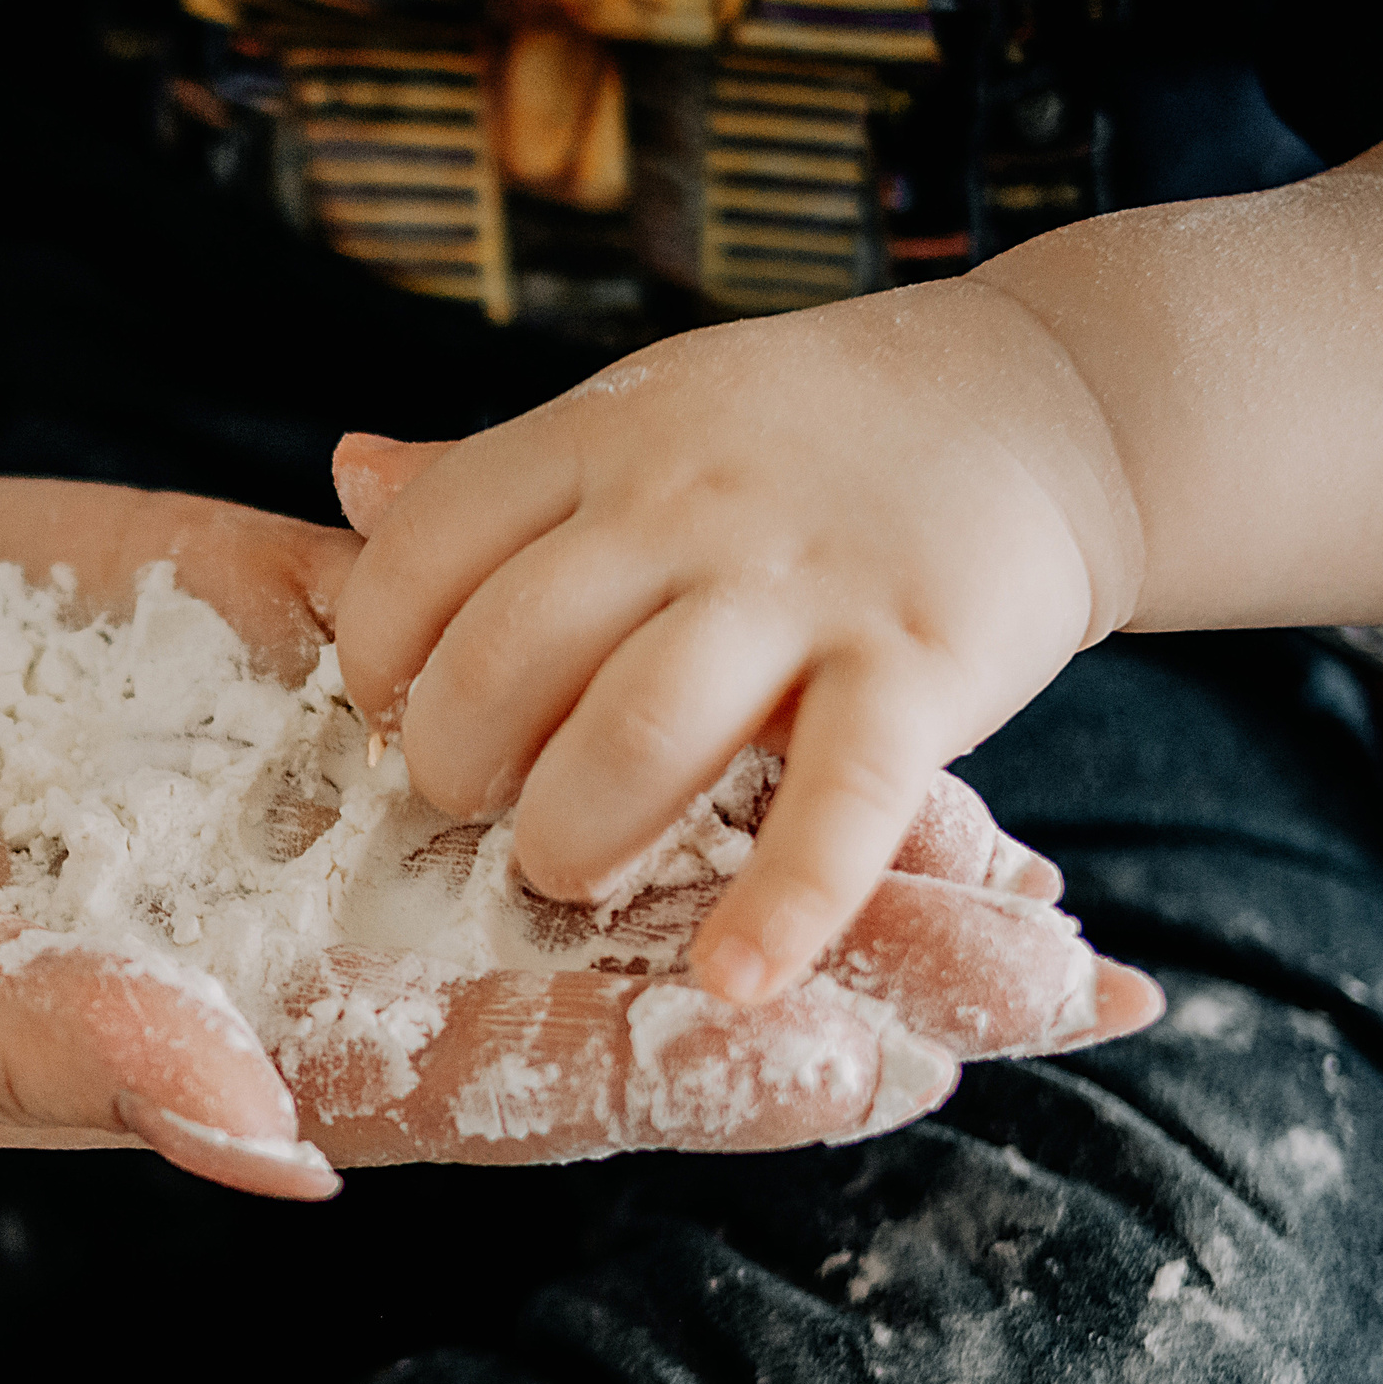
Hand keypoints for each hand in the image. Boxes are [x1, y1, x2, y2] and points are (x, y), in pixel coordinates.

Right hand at [0, 478, 1152, 1201]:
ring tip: (969, 783)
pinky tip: (758, 610)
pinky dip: (610, 625)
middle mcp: (280, 914)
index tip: (870, 1067)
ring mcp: (275, 762)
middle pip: (582, 948)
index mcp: (206, 1043)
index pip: (486, 1082)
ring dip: (755, 790)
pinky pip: (463, 626)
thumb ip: (55, 1056)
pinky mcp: (246, 620)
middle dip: (793, 949)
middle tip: (1024, 953)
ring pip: (566, 788)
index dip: (675, 1076)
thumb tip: (275, 1139)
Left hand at [330, 280, 1144, 1006]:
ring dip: (573, 836)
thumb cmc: (803, 435)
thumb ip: (498, 472)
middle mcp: (684, 503)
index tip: (392, 708)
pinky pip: (838, 800)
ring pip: (637, 731)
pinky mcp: (919, 664)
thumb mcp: (641, 417)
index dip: (380, 649)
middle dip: (456, 762)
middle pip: (506, 653)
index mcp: (601, 439)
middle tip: (465, 808)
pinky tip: (736, 981)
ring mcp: (803, 584)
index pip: (428, 546)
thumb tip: (348, 478)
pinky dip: (782, 903)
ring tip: (564, 872)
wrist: (1034, 402)